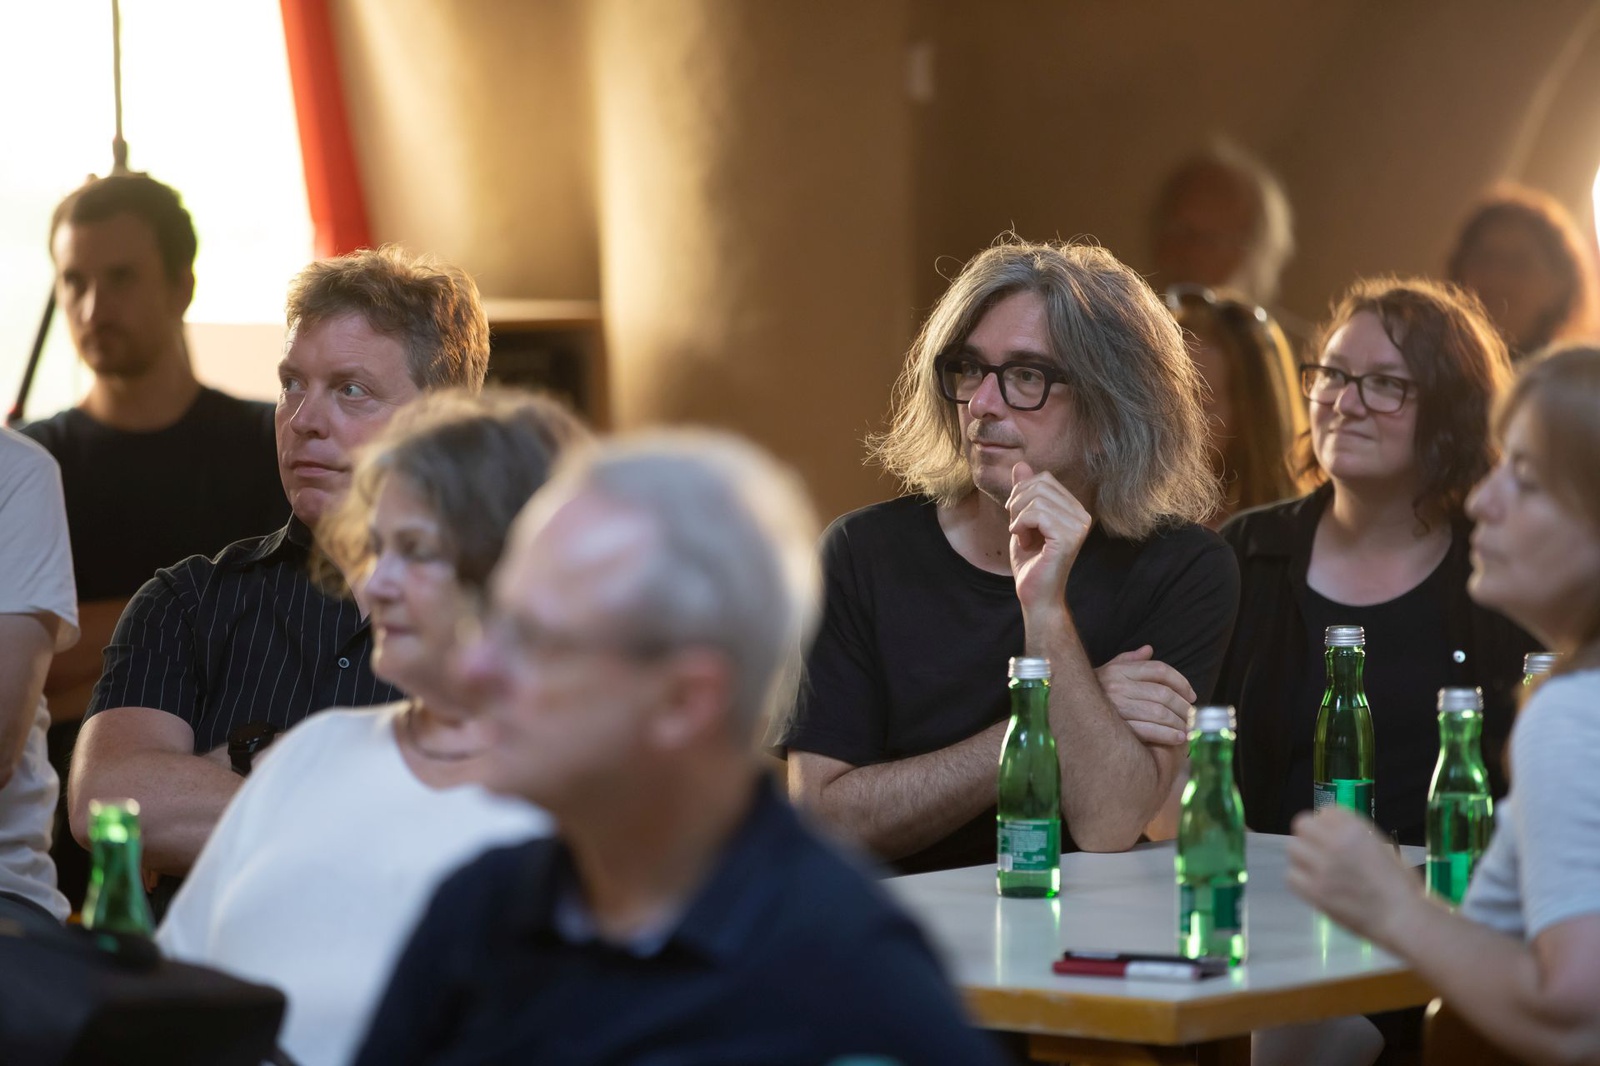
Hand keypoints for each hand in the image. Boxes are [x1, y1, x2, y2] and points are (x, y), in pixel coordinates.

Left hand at [1007, 463, 1092, 617]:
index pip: (1045, 479)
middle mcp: (1082, 515)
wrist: (1035, 594)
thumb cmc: (1031, 561)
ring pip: (1037, 499)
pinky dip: (1021, 524)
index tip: (1017, 517)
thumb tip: (1021, 464)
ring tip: (1021, 535)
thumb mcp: (1023, 520)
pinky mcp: (1068, 538)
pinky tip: (1022, 539)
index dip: (1022, 492)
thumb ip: (1025, 493)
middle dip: (1018, 502)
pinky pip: (1038, 514)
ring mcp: (1078, 526)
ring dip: (1018, 517)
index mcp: (1074, 509)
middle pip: (1041, 484)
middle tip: (1016, 526)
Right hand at [1096, 646, 1193, 746]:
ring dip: (1179, 722)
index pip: (1159, 670)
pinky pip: (1149, 730)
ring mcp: (1116, 707)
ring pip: (1159, 712)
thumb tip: (1149, 649)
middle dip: (1183, 706)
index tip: (1192, 695)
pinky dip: (1168, 735)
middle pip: (1163, 693)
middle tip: (1192, 716)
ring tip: (1188, 728)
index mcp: (1119, 671)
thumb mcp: (1108, 672)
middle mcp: (1118, 686)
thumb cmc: (1094, 694)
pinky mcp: (1117, 728)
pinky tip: (1178, 738)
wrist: (1070, 716)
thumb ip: (1129, 660)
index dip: (1181, 682)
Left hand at [1286, 808, 1422, 946]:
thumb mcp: (1382, 847)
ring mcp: (1321, 867)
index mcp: (1354, 829)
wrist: (1403, 917)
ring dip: (1303, 857)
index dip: (1328, 824)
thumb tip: (1335, 836)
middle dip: (1310, 836)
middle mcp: (1334, 842)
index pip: (1325, 812)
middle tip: (1319, 850)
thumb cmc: (1401, 885)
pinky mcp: (1314, 891)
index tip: (1332, 835)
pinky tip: (1314, 885)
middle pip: (1302, 825)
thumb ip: (1356, 838)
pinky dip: (1300, 880)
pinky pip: (1291, 876)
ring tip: (1317, 869)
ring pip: (1293, 848)